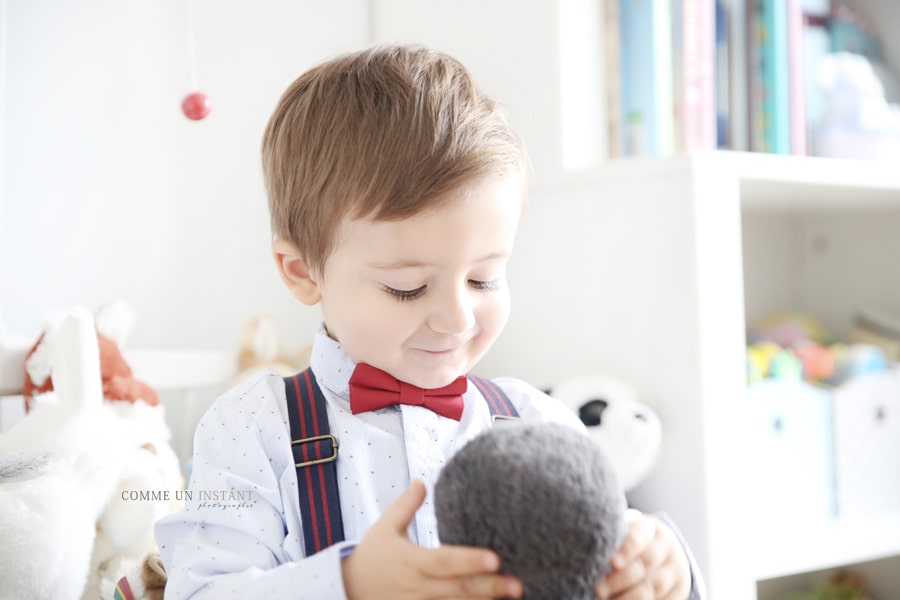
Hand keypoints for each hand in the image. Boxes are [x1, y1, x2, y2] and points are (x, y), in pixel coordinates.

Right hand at [342, 479, 522, 599]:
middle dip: (489, 588)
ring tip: (513, 598)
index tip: (495, 558)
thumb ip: (405, 505)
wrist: (345, 592)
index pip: (444, 561)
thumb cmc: (370, 557)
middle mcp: (417, 587)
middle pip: (458, 589)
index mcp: (411, 561)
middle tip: (518, 585)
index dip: (469, 560)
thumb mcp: (384, 528)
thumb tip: (421, 480)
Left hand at [596, 512, 690, 599]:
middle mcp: (667, 548)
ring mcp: (676, 570)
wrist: (664, 557)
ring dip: (630, 597)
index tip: (612, 562)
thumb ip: (612, 545)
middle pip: (646, 563)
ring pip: (655, 586)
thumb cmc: (631, 546)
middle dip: (621, 579)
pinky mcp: (679, 591)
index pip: (640, 535)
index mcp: (650, 528)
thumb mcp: (624, 537)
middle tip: (599, 590)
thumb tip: (592, 561)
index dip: (627, 548)